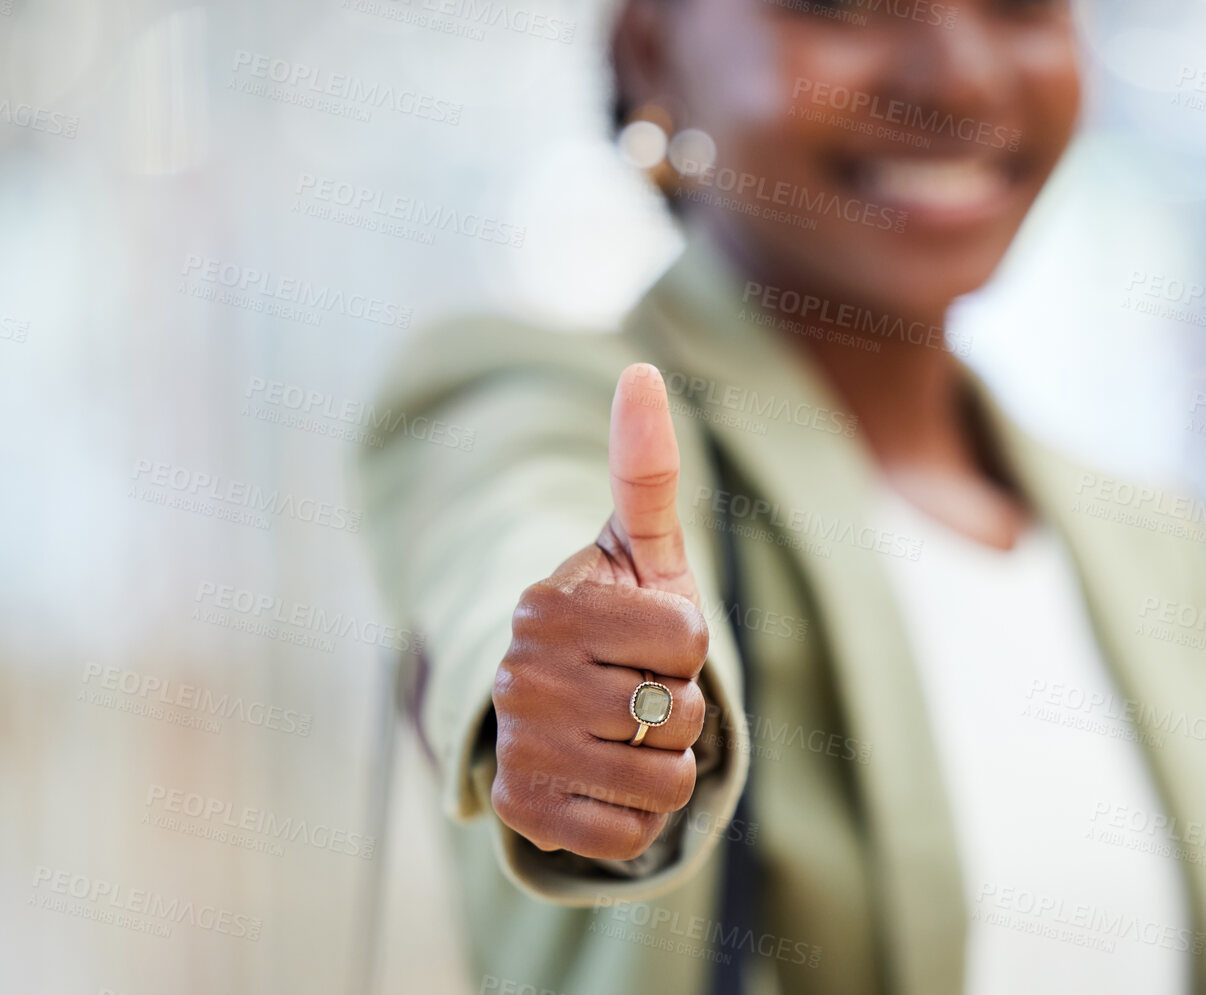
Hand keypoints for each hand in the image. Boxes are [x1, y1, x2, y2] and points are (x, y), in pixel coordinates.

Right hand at [489, 363, 710, 859]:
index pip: (686, 639)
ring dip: (665, 766)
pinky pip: (631, 836)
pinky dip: (637, 819)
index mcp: (546, 603)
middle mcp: (517, 674)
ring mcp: (515, 747)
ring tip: (626, 737)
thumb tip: (642, 369)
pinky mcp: (521, 814)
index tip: (650, 638)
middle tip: (637, 692)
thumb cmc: (623, 621)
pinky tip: (606, 783)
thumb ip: (647, 471)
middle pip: (679, 715)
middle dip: (682, 710)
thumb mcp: (644, 551)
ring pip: (665, 780)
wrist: (569, 712)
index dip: (689, 645)